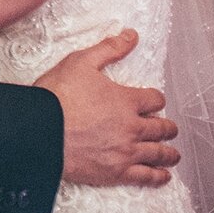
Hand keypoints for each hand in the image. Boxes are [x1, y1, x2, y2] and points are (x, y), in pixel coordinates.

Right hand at [37, 28, 180, 188]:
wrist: (40, 131)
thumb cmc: (57, 95)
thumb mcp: (81, 62)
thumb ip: (109, 49)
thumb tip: (132, 35)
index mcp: (126, 100)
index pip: (155, 99)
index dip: (156, 99)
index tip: (154, 101)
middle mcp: (132, 127)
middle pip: (161, 128)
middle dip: (167, 127)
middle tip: (169, 129)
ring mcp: (126, 152)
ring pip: (158, 153)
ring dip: (169, 152)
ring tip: (173, 154)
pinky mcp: (116, 172)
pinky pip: (146, 176)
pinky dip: (159, 177)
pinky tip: (164, 176)